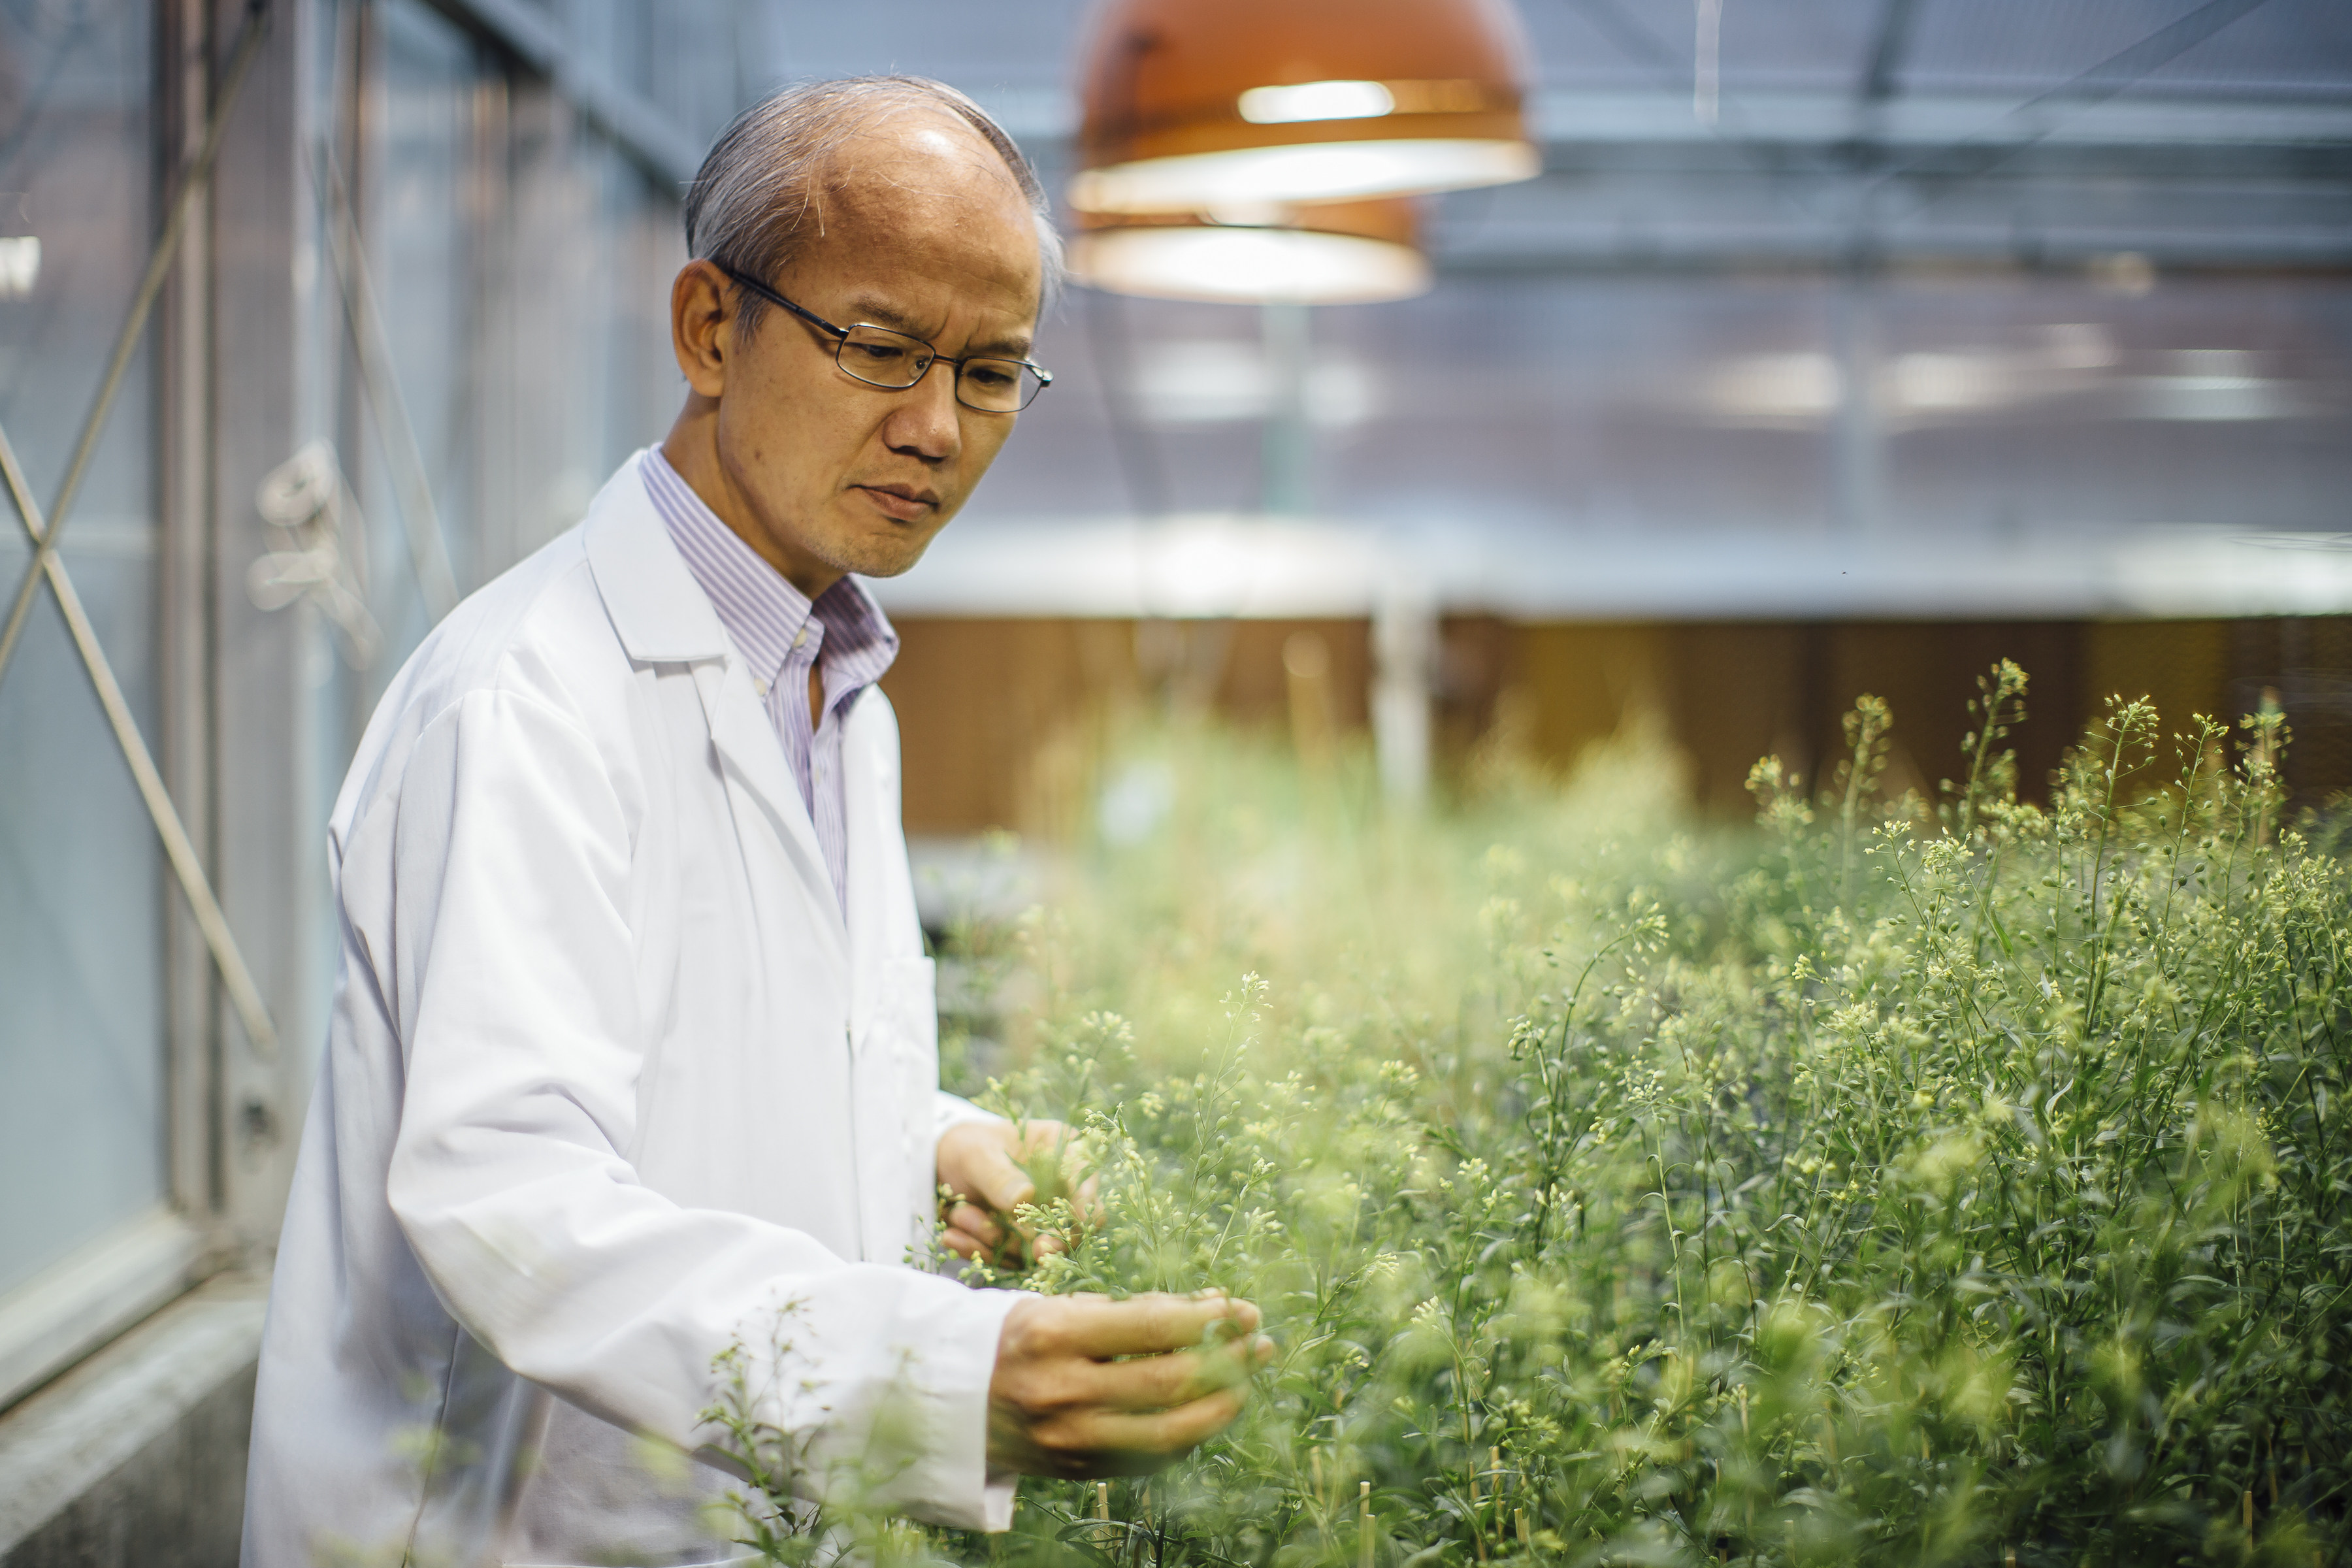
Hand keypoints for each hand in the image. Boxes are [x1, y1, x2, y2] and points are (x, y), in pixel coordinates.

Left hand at [936, 1118, 1098, 1267]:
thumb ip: (999, 1175)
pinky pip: (1008, 1259)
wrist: (939, 1168)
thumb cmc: (967, 1147)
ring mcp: (1040, 1222)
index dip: (1085, 1201)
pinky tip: (952, 1235)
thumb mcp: (977, 1154)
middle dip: (1055, 1240)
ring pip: (1036, 1247)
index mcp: (1061, 1154)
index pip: (1085, 1178)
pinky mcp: (1019, 1245)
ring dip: (996, 1238)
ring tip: (960, 1214)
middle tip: (1040, 1251)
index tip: (1076, 1219)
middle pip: (1074, 1224)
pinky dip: (980, 1250)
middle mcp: (1059, 1191)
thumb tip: (1025, 1197)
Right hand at [987, 1292, 1273, 1477]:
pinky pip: (1151, 1458)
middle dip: (1227, 1361)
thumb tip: (1210, 1307)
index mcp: (1053, 1336)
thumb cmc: (1015, 1340)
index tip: (1243, 1310)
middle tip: (1260, 1343)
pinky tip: (1208, 1412)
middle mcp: (1062, 1390)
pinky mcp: (1078, 1470)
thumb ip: (1132, 1310)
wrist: (953, 1402)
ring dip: (1222, 1405)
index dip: (1208, 1319)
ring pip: (1170, 1430)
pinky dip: (1188, 1435)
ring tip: (1248, 1380)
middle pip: (1169, 1381)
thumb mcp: (1061, 1307)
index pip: (1152, 1327)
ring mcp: (1070, 1438)